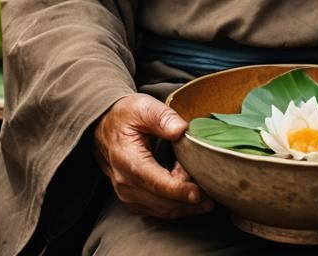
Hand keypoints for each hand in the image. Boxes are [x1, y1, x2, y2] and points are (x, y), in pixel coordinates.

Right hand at [94, 94, 212, 219]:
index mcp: (127, 160)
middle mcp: (125, 183)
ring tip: (206, 190)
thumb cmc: (125, 115)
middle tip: (213, 190)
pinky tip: (190, 191)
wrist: (104, 126)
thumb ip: (163, 117)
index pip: (156, 182)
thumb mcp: (143, 107)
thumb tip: (182, 130)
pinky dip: (177, 205)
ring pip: (163, 211)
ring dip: (186, 205)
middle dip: (190, 201)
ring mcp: (127, 195)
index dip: (179, 190)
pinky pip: (159, 210)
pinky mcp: (133, 200)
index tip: (199, 192)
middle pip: (163, 203)